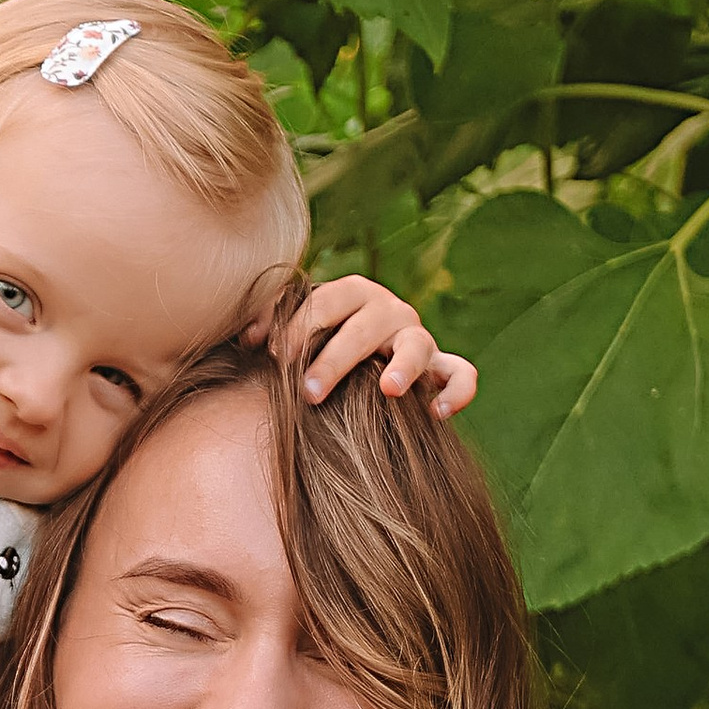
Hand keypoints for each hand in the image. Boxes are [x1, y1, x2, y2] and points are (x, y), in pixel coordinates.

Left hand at [265, 276, 477, 419]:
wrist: (361, 365)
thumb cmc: (320, 343)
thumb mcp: (296, 330)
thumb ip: (271, 323)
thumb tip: (247, 338)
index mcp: (353, 294)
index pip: (326, 301)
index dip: (298, 326)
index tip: (272, 355)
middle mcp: (389, 310)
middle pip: (364, 325)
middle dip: (334, 358)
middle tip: (307, 392)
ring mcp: (418, 338)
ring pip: (418, 344)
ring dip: (404, 366)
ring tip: (388, 391)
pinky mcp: (442, 367)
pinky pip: (461, 374)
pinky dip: (456, 391)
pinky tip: (435, 413)